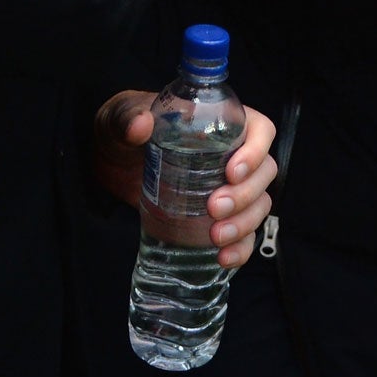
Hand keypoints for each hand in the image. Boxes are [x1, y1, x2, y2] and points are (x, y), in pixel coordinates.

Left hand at [91, 89, 277, 269]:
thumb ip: (128, 118)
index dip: (256, 151)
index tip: (232, 172)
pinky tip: (223, 257)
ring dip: (245, 223)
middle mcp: (233, 152)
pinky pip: (244, 233)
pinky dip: (240, 248)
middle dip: (245, 194)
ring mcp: (228, 187)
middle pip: (264, 172)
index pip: (260, 130)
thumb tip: (141, 125)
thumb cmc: (124, 131)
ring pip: (259, 204)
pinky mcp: (218, 216)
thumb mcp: (121, 118)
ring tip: (216, 236)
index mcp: (220, 122)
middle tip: (214, 206)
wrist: (111, 164)